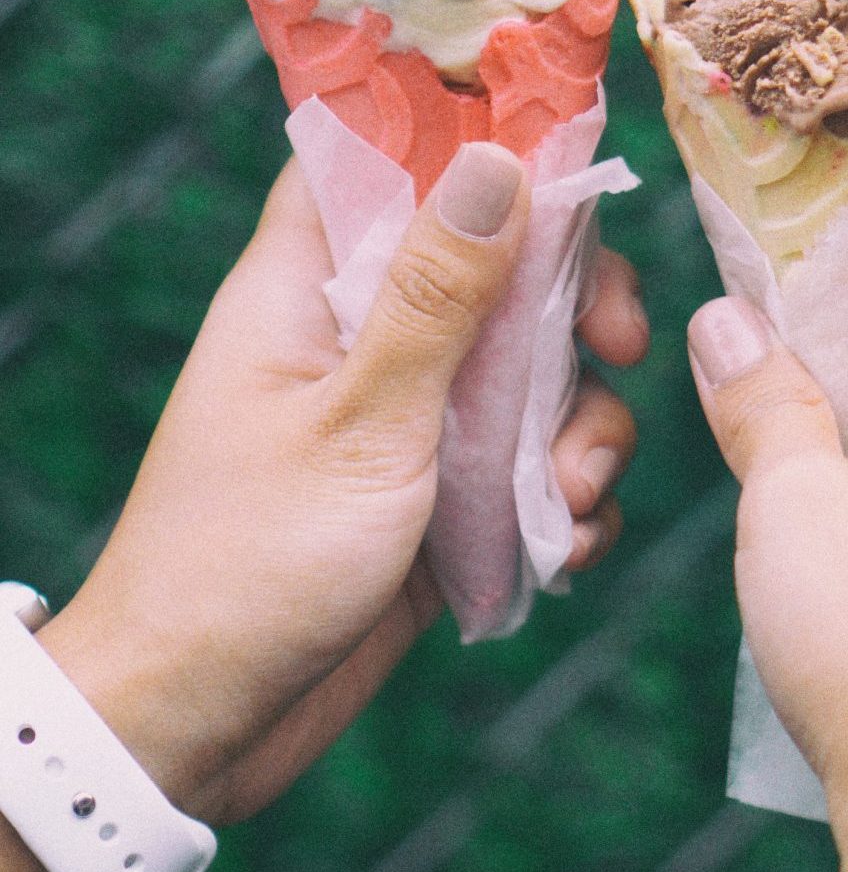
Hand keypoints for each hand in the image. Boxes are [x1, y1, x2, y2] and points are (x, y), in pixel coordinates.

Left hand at [39, 144, 648, 825]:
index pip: (387, 161)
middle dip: (576, 310)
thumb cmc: (250, 564)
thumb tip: (498, 162)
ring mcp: (405, 425)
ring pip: (533, 378)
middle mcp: (360, 343)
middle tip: (620, 349)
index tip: (572, 176)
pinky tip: (564, 552)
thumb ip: (436, 298)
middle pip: (496, 270)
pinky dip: (565, 504)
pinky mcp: (439, 503)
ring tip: (572, 500)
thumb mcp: (361, 422)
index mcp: (307, 290)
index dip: (479, 148)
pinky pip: (530, 471)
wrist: (203, 723)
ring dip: (582, 430)